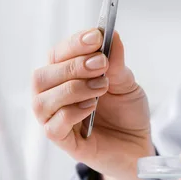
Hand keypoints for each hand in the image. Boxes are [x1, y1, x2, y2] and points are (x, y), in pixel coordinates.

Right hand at [32, 29, 154, 179]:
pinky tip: (91, 107)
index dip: (74, 43)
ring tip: (100, 88)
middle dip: (72, 66)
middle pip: (42, 76)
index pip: (58, 54)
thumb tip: (111, 35)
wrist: (138, 144)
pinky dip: (70, 113)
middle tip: (101, 64)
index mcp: (66, 76)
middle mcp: (54, 95)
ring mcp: (55, 119)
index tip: (96, 37)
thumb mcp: (127, 83)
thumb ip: (116, 63)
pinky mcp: (63, 142)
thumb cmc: (126, 112)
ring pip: (43, 101)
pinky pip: (52, 127)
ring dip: (72, 89)